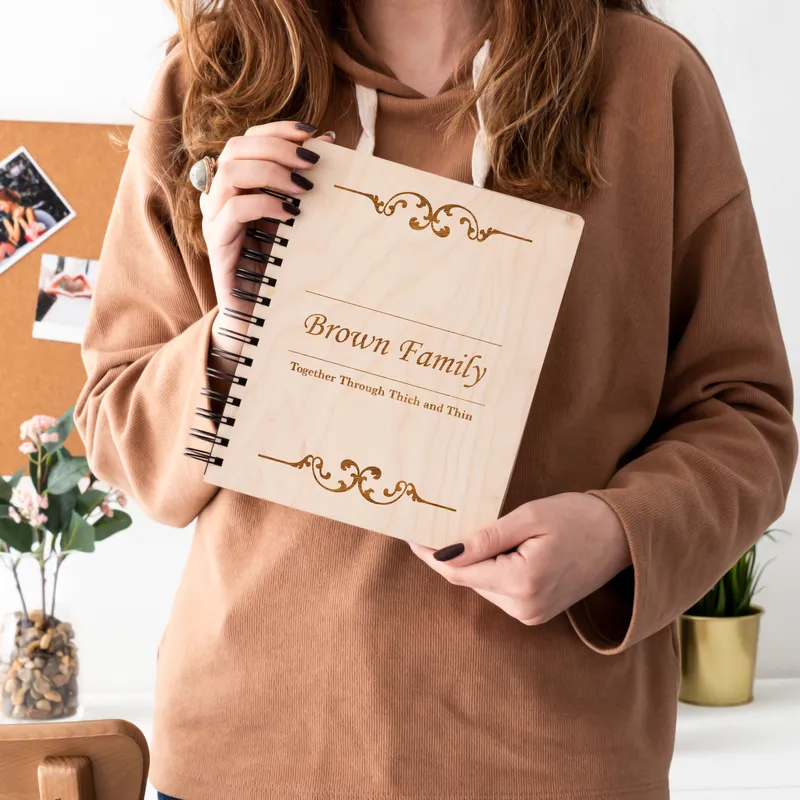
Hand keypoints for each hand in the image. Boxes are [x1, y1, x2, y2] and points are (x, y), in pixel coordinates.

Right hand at [199, 121, 332, 359]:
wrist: (259, 314)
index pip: (248, 140)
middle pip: (236, 148)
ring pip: (230, 174)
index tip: (313, 134)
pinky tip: (291, 215)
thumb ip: (304, 182)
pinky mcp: (217, 244)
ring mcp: (214, 219)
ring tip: (304, 188)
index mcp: (237, 185)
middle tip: (312, 163)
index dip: (277, 130)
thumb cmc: (278, 265)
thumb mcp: (295, 219)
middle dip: (277, 148)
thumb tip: (329, 141)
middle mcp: (219, 197)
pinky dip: (265, 204)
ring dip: (271, 172)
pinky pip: (233, 211)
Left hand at [407, 493, 631, 625]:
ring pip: (482, 585)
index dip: (431, 555)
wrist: (622, 536)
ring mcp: (531, 613)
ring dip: (472, 562)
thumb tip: (446, 552)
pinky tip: (493, 547)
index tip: (411, 536)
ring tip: (468, 530)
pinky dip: (490, 570)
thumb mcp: (529, 517)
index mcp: (521, 582)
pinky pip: (499, 590)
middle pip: (468, 580)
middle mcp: (523, 607)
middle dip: (451, 555)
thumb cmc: (578, 518)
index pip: (458, 572)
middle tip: (435, 522)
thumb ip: (486, 538)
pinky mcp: (536, 611)